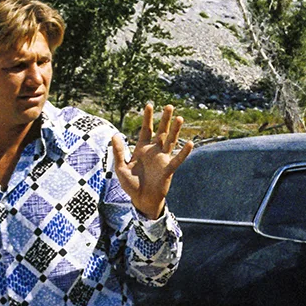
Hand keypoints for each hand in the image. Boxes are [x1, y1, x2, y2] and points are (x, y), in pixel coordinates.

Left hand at [111, 103, 193, 218]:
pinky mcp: (168, 169)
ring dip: (175, 130)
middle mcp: (154, 151)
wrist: (141, 200)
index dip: (147, 118)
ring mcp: (162, 159)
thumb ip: (119, 152)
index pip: (145, 130)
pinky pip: (178, 159)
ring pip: (170, 141)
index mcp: (142, 149)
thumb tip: (115, 135)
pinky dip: (184, 152)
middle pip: (161, 132)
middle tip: (169, 106)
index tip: (149, 104)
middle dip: (165, 119)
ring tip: (180, 118)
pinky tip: (190, 143)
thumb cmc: (131, 185)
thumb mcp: (121, 168)